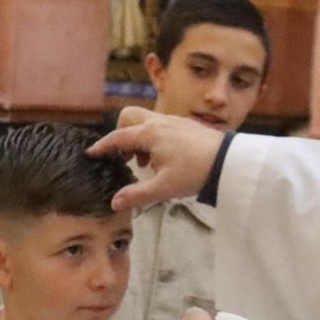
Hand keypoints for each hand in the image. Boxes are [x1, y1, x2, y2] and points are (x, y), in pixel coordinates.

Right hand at [88, 107, 226, 211]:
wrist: (228, 160)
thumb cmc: (195, 172)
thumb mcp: (164, 188)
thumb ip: (137, 194)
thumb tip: (114, 202)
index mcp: (150, 134)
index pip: (118, 137)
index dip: (103, 146)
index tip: (92, 153)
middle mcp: (159, 121)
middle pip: (128, 117)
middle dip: (121, 134)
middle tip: (127, 157)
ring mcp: (173, 120)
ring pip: (145, 120)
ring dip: (139, 137)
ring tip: (148, 162)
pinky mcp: (185, 124)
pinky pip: (160, 124)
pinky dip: (154, 137)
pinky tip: (165, 157)